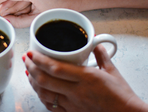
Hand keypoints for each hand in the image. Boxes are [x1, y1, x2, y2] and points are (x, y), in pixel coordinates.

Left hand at [23, 45, 147, 111]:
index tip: (30, 53)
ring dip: (32, 82)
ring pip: (44, 94)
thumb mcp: (112, 71)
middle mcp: (77, 92)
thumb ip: (101, 55)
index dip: (39, 60)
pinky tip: (38, 88)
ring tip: (28, 72)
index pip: (56, 68)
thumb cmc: (121, 94)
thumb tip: (95, 42)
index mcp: (87, 77)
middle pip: (45, 80)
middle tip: (26, 59)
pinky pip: (51, 106)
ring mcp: (73, 104)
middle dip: (31, 68)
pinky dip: (41, 96)